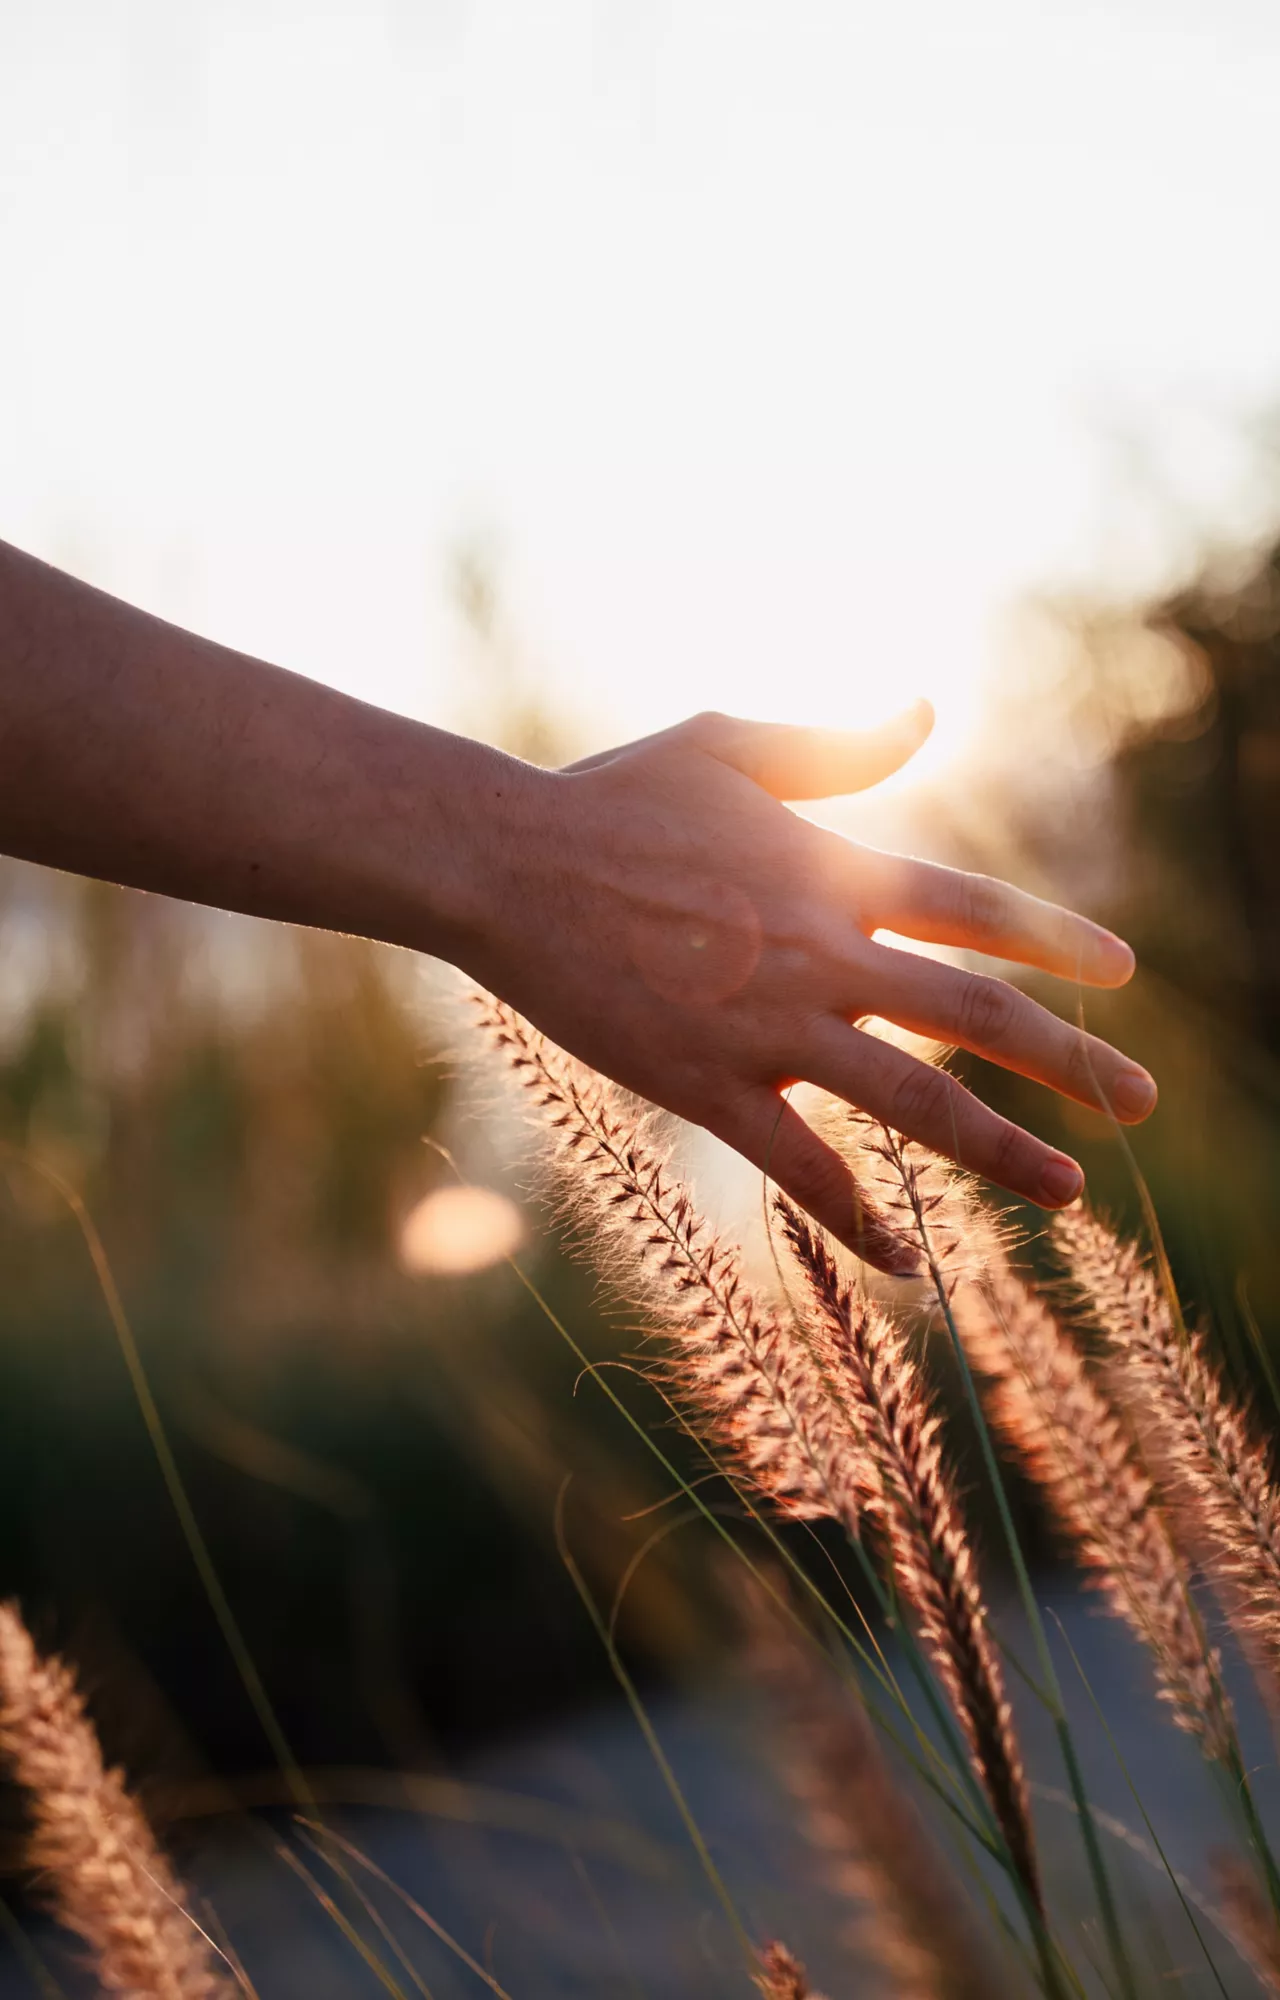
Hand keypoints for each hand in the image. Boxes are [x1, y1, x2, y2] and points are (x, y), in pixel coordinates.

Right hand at [462, 705, 1152, 1265]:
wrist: (509, 866)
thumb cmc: (611, 799)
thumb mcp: (727, 746)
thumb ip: (835, 747)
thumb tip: (924, 710)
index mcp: (834, 871)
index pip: (976, 911)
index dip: (1058, 941)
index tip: (1122, 973)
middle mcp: (823, 954)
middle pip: (976, 1013)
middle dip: (1071, 1061)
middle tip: (1142, 1099)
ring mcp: (770, 1028)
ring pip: (913, 1102)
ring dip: (1003, 1150)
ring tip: (1073, 1192)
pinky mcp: (709, 1088)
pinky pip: (802, 1170)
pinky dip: (860, 1221)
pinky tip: (910, 1268)